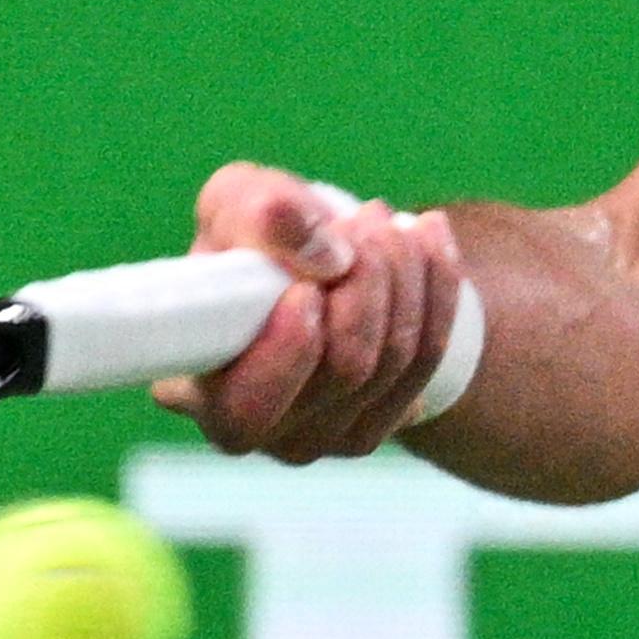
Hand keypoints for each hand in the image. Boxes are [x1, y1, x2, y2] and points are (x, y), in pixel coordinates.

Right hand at [169, 163, 473, 458]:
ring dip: (402, 273)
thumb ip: (260, 214)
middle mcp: (265, 432)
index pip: (247, 409)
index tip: (308, 289)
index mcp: (201, 392)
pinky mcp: (382, 423)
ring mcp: (328, 437)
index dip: (287, 354)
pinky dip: (437, 288)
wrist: (308, 262)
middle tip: (363, 217)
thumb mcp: (236, 201)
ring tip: (383, 218)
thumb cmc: (251, 237)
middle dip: (366, 281)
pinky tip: (429, 236)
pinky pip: (429, 358)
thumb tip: (326, 253)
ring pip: (394, 360)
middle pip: (345, 370)